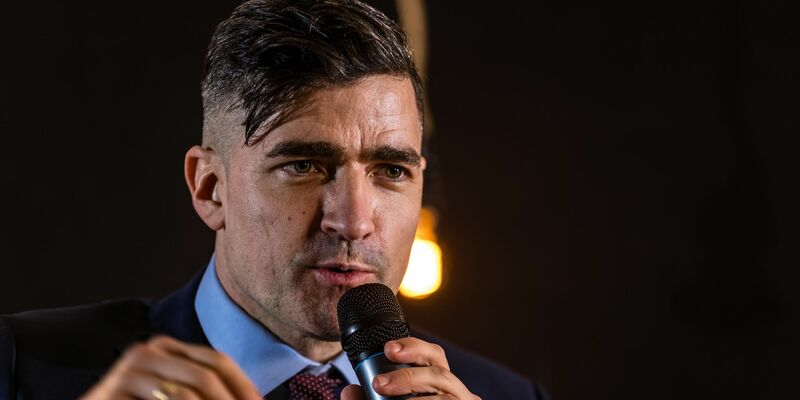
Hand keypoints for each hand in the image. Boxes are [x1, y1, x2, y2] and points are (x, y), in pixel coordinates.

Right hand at [80, 335, 260, 399]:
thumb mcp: (174, 395)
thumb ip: (206, 392)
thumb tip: (253, 399)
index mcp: (170, 348)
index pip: (218, 360)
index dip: (243, 385)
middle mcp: (151, 350)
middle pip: (206, 375)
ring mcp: (131, 368)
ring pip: (186, 394)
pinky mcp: (114, 389)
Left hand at [340, 337, 479, 399]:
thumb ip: (366, 399)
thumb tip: (348, 391)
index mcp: (439, 381)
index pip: (434, 355)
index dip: (414, 347)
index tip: (388, 348)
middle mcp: (456, 393)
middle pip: (440, 374)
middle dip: (409, 376)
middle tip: (379, 383)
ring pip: (444, 398)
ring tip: (385, 392)